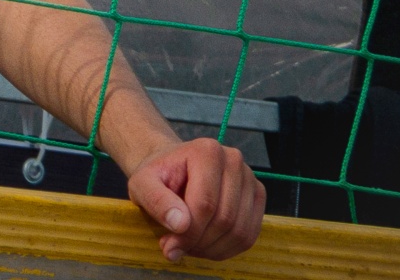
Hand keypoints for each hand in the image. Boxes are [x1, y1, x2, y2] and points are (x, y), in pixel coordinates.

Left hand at [127, 137, 265, 261]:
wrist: (173, 169)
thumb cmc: (157, 176)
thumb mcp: (142, 184)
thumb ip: (157, 201)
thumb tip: (180, 224)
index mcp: (207, 151)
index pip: (205, 204)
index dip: (188, 233)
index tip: (169, 246)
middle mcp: (233, 161)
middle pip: (225, 219)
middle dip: (199, 242)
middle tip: (175, 249)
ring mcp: (250, 179)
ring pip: (240, 231)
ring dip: (213, 249)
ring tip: (188, 247)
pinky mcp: (257, 197)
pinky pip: (249, 235)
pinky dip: (227, 248)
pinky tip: (204, 245)